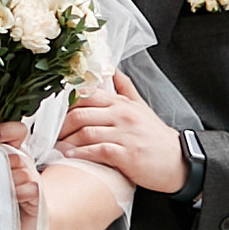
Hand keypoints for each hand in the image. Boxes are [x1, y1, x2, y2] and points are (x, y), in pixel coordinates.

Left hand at [0, 138, 42, 229]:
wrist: (17, 225)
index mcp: (12, 154)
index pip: (17, 132)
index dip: (6, 131)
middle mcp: (24, 163)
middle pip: (15, 154)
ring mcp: (32, 178)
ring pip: (20, 170)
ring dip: (5, 181)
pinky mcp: (37, 194)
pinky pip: (29, 186)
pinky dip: (17, 193)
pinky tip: (9, 200)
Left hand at [56, 69, 188, 194]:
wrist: (179, 161)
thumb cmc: (156, 136)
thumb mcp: (141, 107)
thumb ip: (124, 88)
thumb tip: (113, 68)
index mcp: (121, 103)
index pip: (86, 96)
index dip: (64, 106)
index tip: (52, 116)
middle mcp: (121, 115)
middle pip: (80, 114)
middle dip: (60, 126)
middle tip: (49, 136)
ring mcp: (124, 135)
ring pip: (86, 133)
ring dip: (67, 142)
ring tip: (56, 149)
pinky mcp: (127, 155)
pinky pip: (98, 151)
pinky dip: (81, 155)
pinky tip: (71, 158)